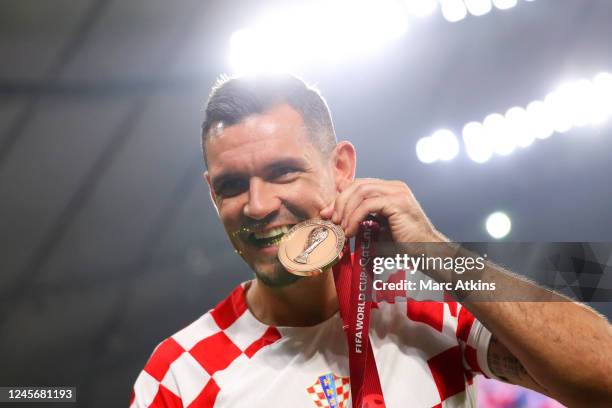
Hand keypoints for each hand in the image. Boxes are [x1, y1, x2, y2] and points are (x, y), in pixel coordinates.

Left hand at [319, 178, 444, 242]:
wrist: (427, 251)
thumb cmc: (404, 243)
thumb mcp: (379, 226)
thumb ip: (365, 217)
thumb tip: (338, 217)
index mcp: (390, 189)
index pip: (359, 185)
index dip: (341, 198)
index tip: (329, 214)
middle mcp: (394, 186)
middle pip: (357, 185)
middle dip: (339, 202)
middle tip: (331, 220)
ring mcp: (397, 192)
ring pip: (361, 192)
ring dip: (346, 211)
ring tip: (343, 228)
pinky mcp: (397, 202)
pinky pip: (368, 205)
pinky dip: (355, 218)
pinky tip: (352, 231)